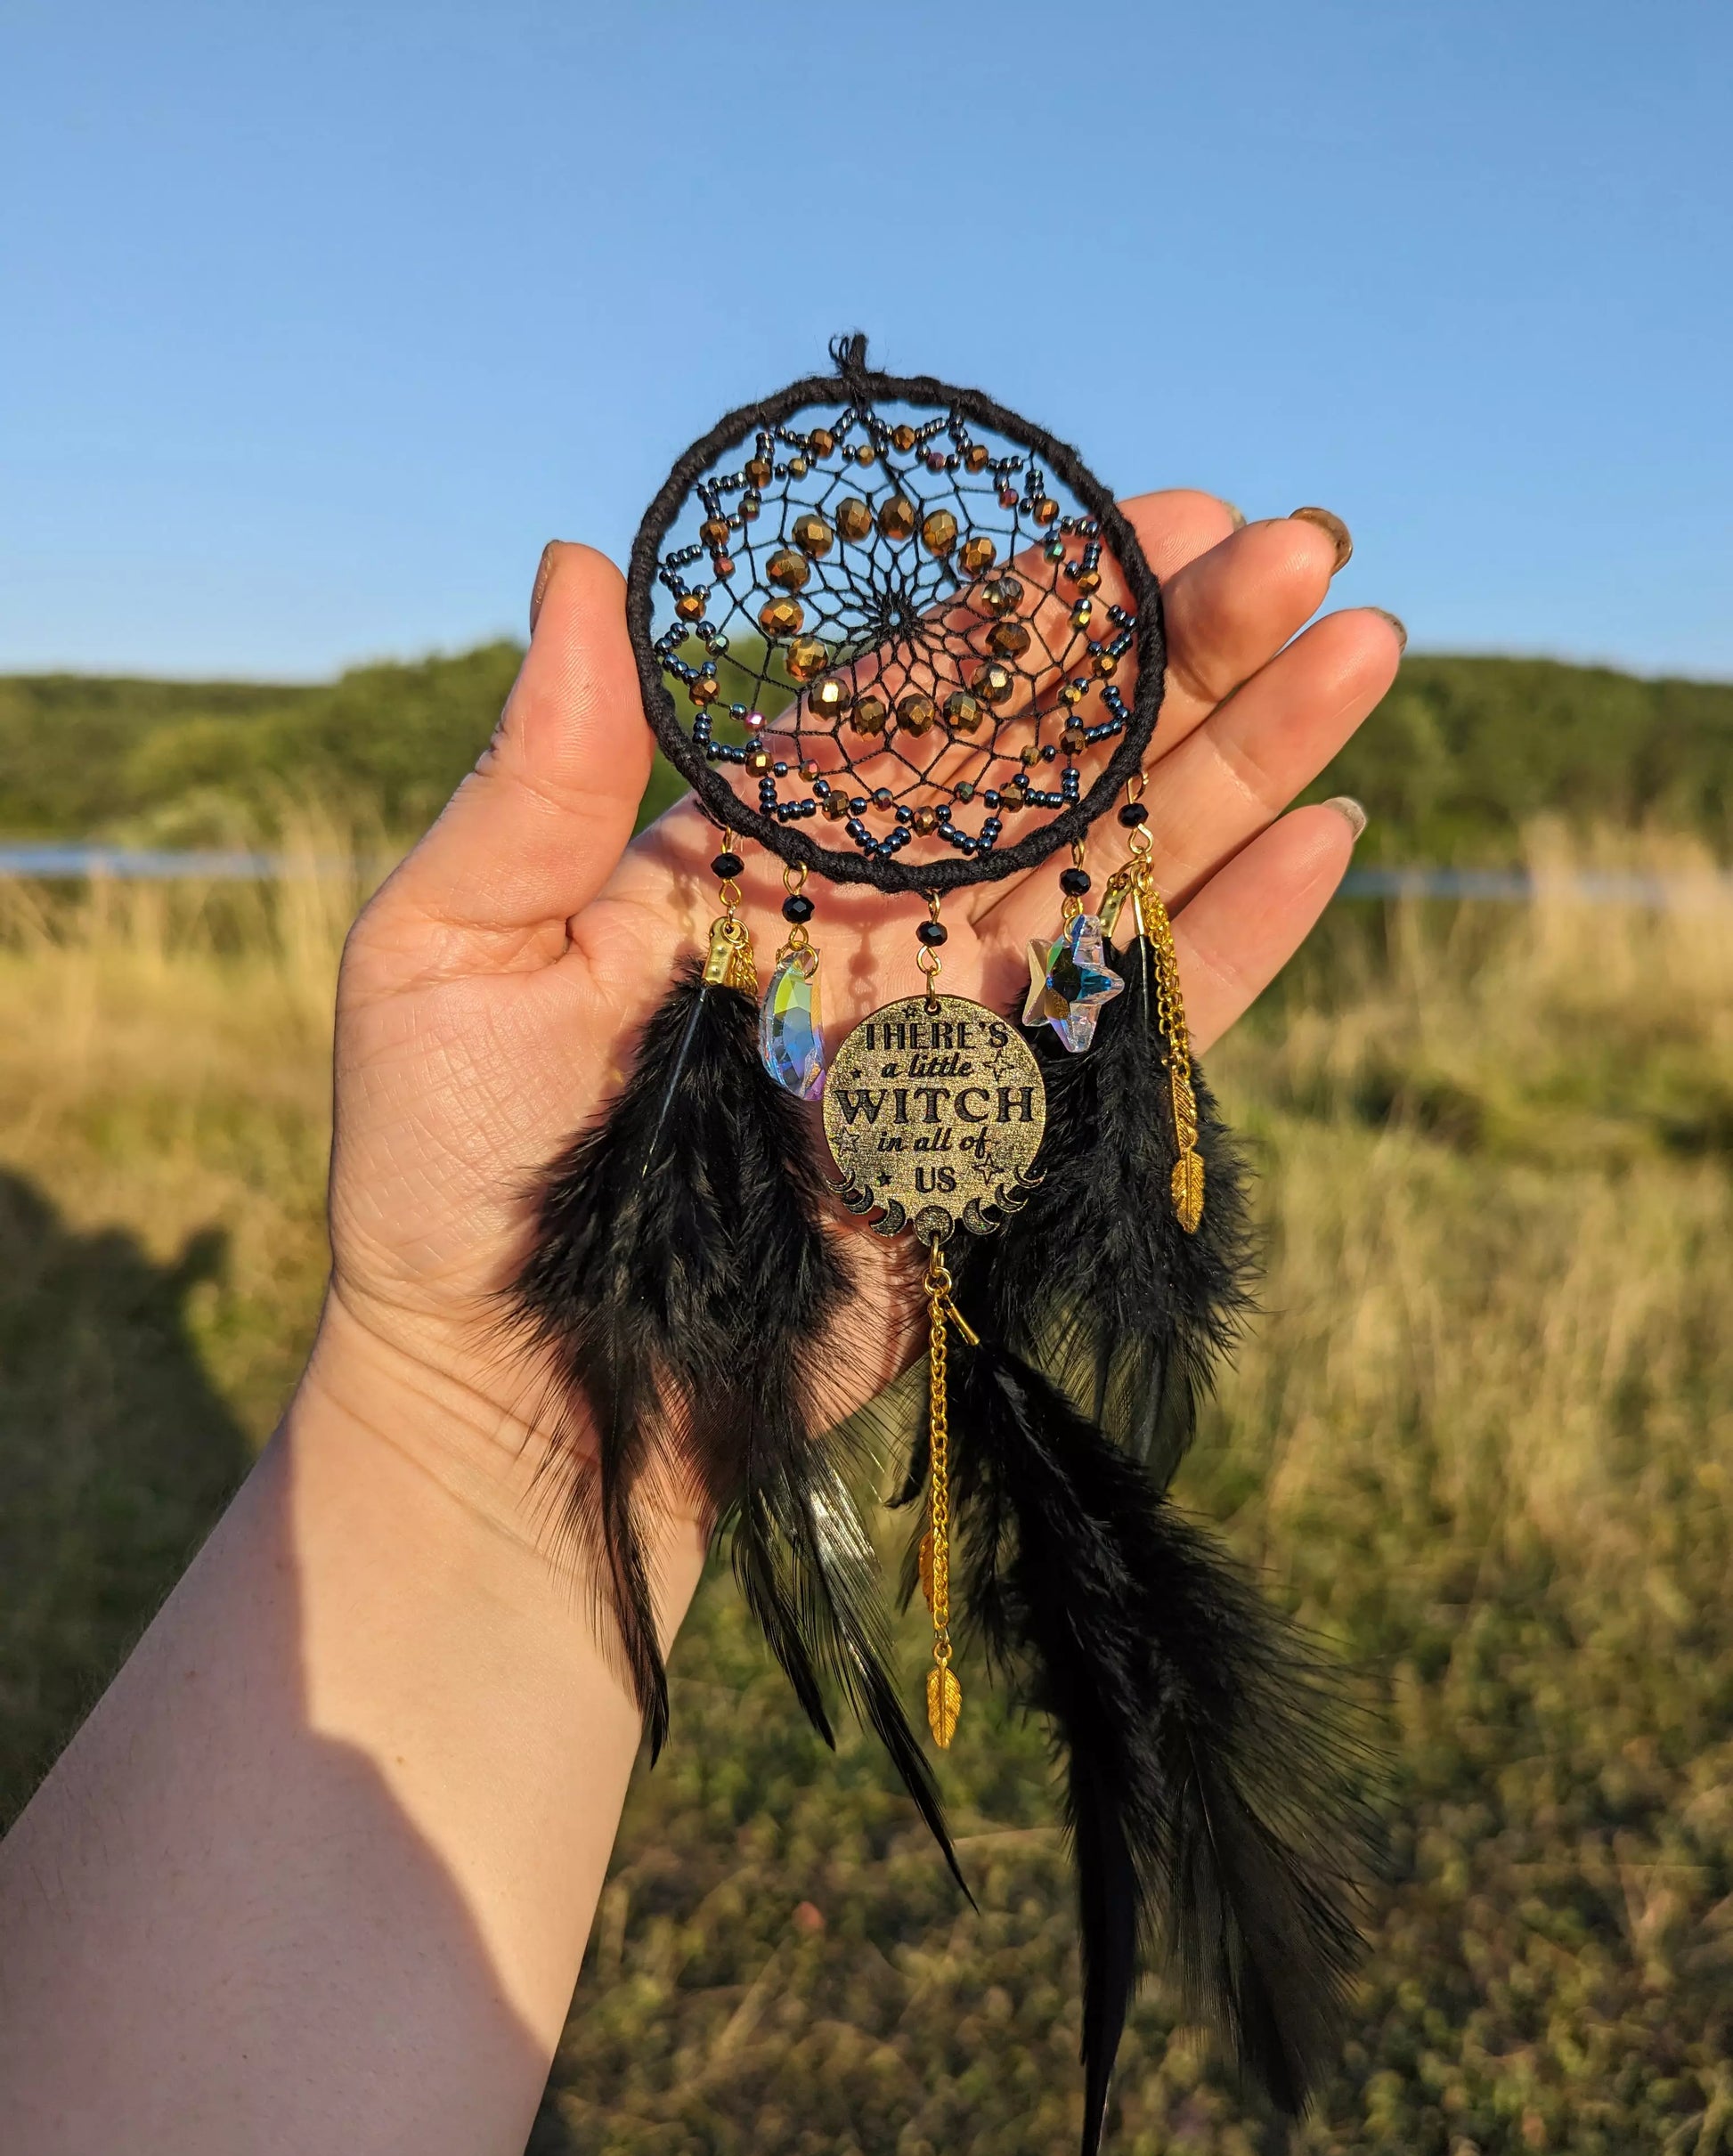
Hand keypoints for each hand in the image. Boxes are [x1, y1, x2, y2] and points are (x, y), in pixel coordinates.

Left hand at [317, 492, 1397, 1584]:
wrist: (512, 1398)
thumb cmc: (446, 1175)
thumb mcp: (450, 950)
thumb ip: (539, 773)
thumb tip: (583, 559)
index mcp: (754, 854)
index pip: (920, 703)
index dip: (1038, 611)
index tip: (1152, 515)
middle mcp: (872, 926)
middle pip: (1054, 768)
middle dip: (1180, 657)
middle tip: (1308, 546)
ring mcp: (949, 1035)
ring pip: (1125, 874)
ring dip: (1245, 766)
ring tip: (1363, 646)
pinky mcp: (1002, 1145)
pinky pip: (1141, 1032)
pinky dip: (1235, 944)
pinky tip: (1331, 836)